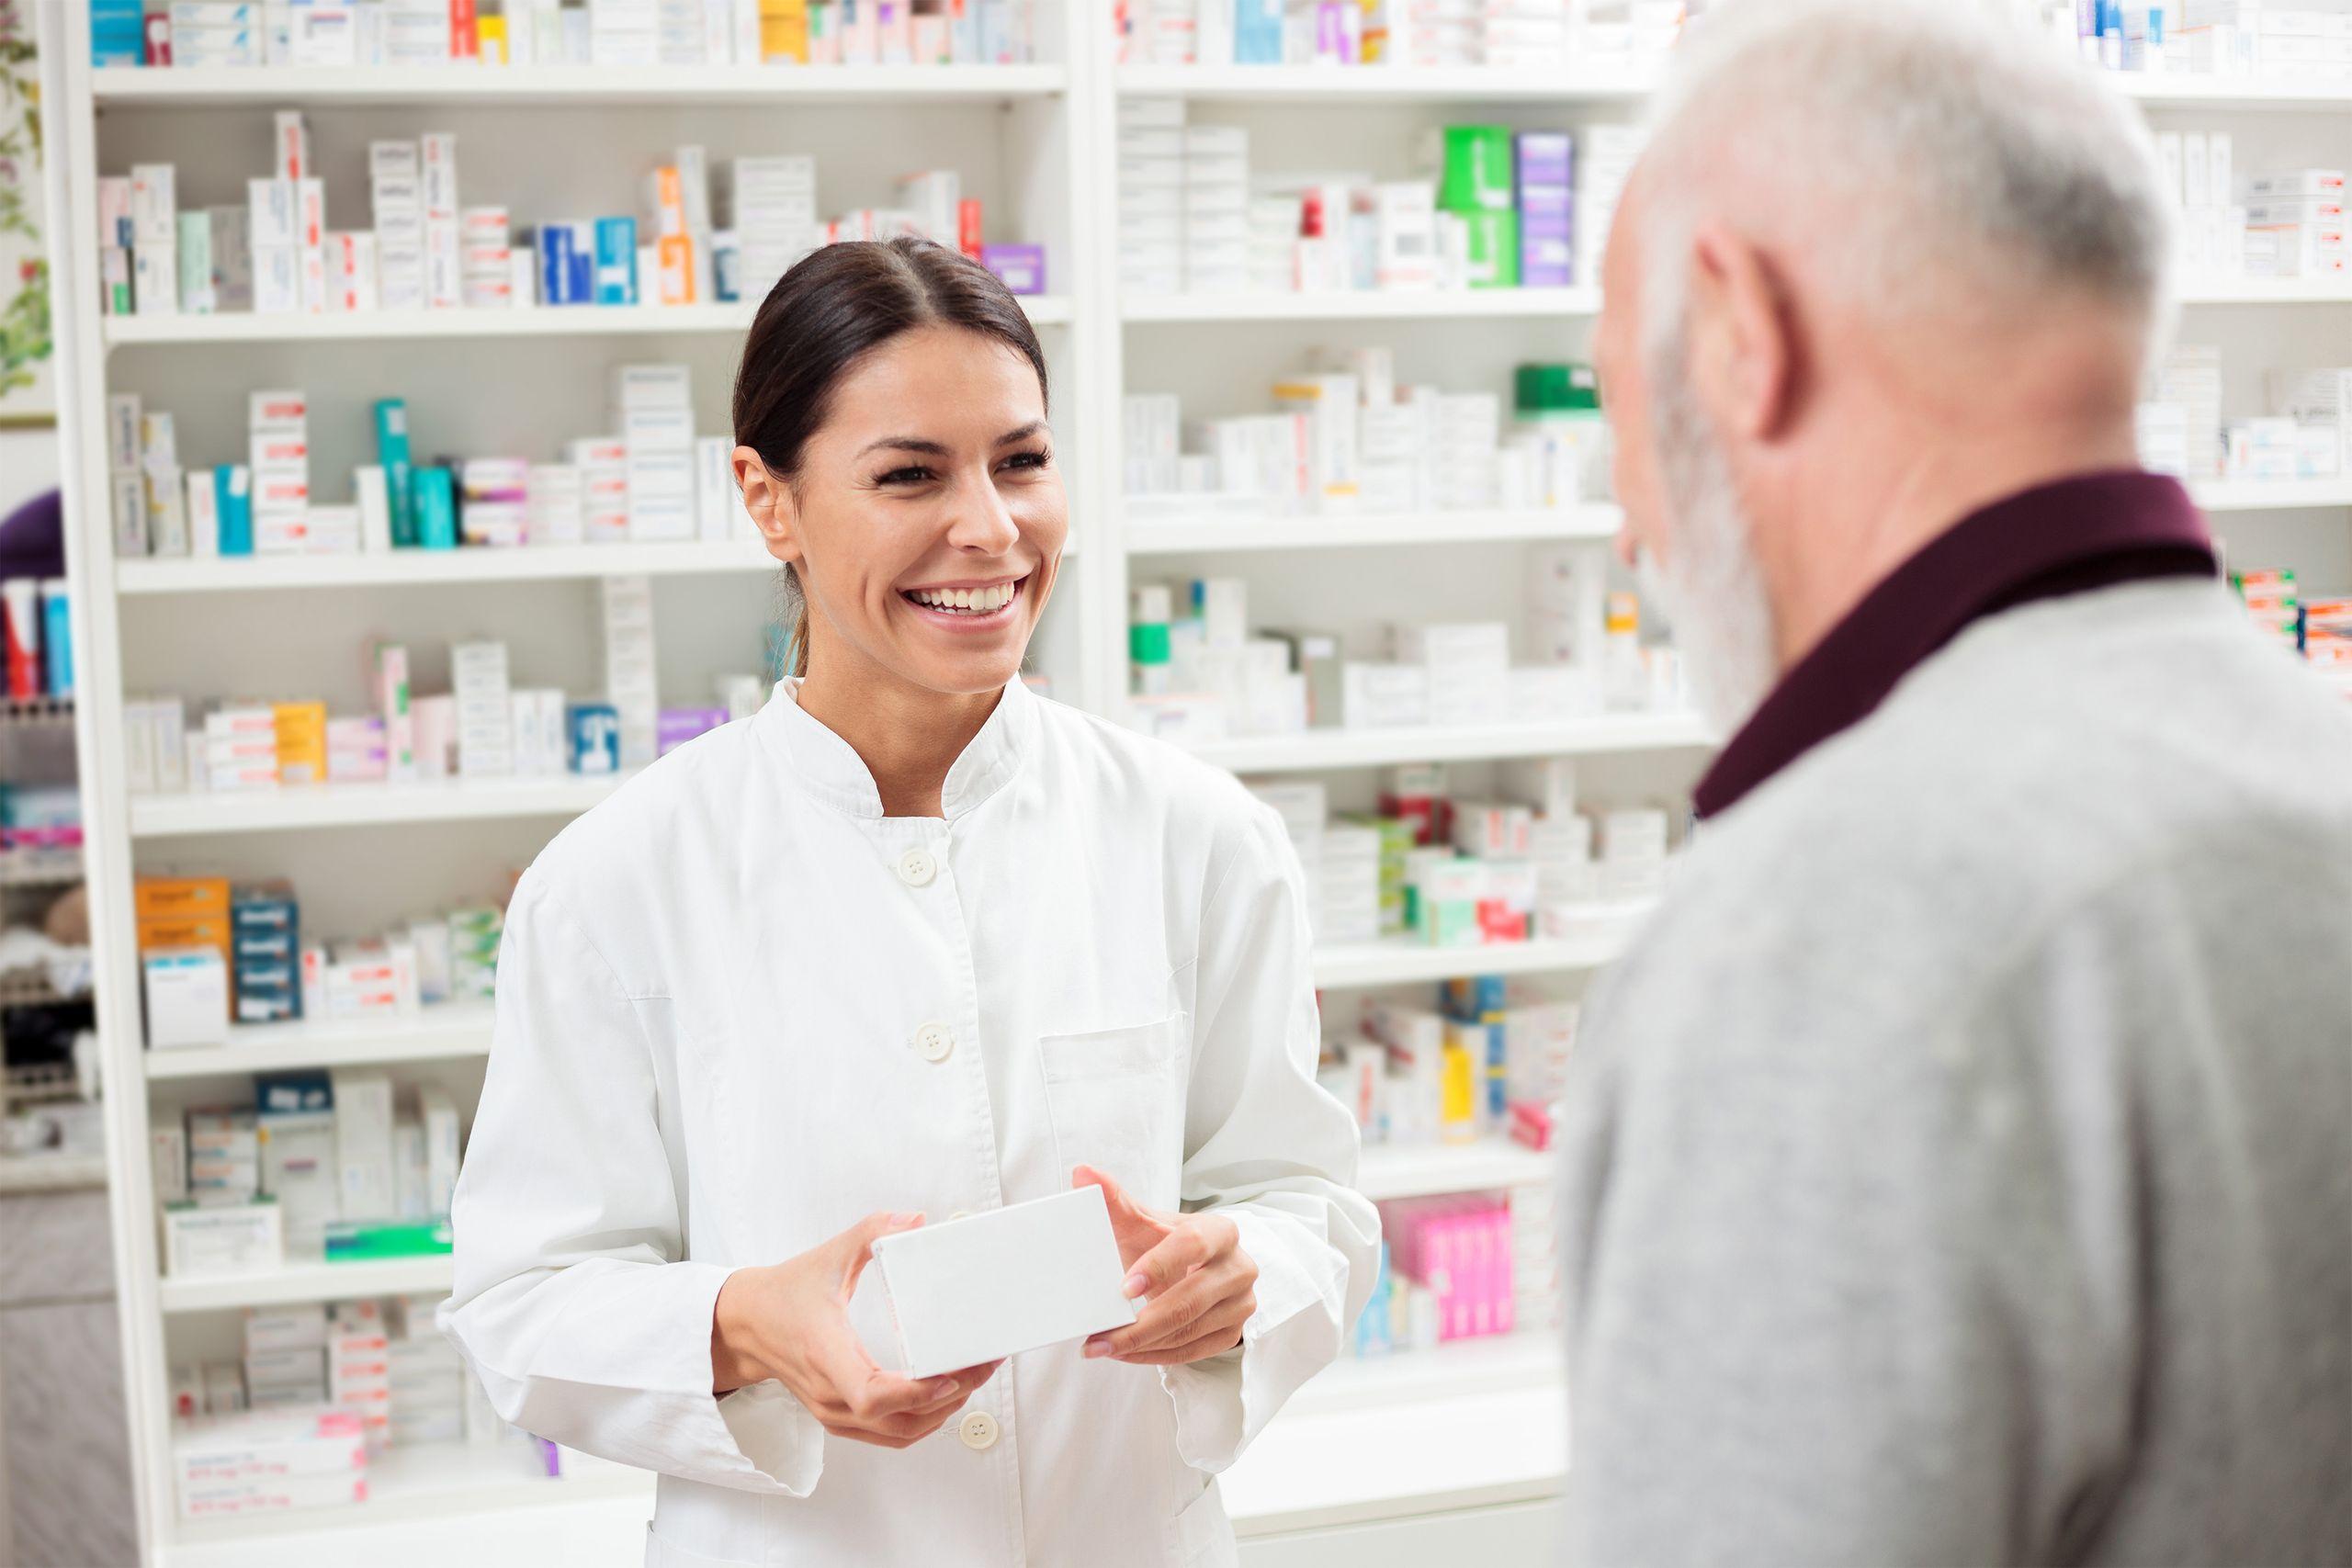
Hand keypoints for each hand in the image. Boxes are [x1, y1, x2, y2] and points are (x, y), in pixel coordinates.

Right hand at [711, 1210, 1001, 1448]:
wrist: (747, 1325)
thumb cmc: (785, 1294)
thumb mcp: (828, 1255)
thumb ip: (870, 1232)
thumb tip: (914, 1220)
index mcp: (826, 1354)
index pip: (870, 1394)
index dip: (913, 1394)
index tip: (947, 1376)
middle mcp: (830, 1392)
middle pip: (898, 1419)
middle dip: (949, 1396)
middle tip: (983, 1364)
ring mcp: (833, 1412)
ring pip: (899, 1433)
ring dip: (941, 1413)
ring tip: (973, 1379)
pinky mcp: (839, 1418)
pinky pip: (889, 1434)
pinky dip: (922, 1422)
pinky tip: (944, 1398)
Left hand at [1072, 1165, 1257, 1366]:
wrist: (1199, 1268)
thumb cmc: (1166, 1243)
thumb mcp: (1144, 1221)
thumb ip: (1114, 1200)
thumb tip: (1082, 1172)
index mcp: (1220, 1231)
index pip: (1193, 1245)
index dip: (1159, 1266)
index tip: (1123, 1289)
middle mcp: (1239, 1267)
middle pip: (1190, 1300)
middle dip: (1140, 1325)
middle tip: (1098, 1338)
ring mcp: (1241, 1303)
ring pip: (1189, 1331)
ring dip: (1141, 1345)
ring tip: (1101, 1347)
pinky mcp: (1233, 1332)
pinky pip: (1192, 1353)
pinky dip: (1154, 1356)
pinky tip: (1125, 1353)